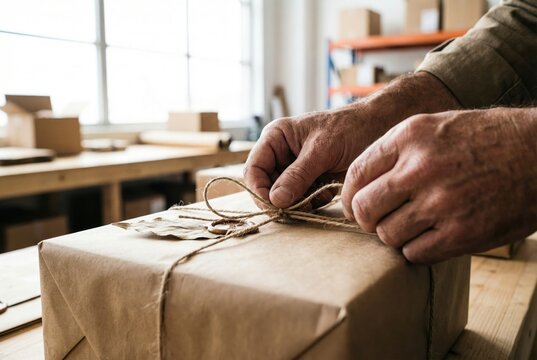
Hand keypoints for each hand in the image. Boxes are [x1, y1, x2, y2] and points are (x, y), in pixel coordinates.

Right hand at [244, 72, 460, 208]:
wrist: (380, 128)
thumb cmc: (351, 129)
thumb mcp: (322, 150)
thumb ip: (298, 174)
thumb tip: (275, 200)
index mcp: (276, 138)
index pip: (253, 169)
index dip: (259, 190)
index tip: (275, 205)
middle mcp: (281, 154)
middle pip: (265, 187)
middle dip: (279, 200)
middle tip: (299, 207)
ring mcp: (295, 170)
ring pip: (282, 197)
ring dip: (296, 203)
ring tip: (318, 197)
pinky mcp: (310, 182)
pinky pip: (300, 200)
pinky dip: (310, 204)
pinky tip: (326, 195)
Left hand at [341, 108, 536, 263]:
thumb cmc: (486, 139)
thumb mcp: (435, 126)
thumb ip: (395, 150)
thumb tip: (360, 183)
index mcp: (410, 137)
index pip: (356, 174)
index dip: (348, 195)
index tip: (354, 205)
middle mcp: (420, 168)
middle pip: (364, 208)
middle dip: (364, 218)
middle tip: (376, 220)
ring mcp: (441, 202)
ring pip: (386, 234)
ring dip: (392, 235)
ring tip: (410, 226)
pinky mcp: (461, 233)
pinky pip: (414, 253)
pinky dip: (415, 249)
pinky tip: (430, 237)